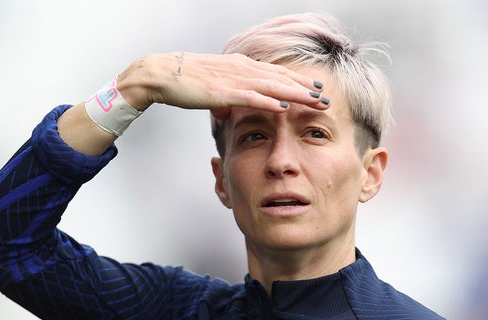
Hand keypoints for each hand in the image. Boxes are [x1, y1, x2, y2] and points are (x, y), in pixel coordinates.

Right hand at [116, 52, 328, 117]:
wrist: (160, 74)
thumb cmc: (184, 82)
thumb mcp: (211, 88)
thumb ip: (225, 97)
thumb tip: (231, 112)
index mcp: (240, 67)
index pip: (276, 73)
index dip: (298, 81)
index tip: (316, 89)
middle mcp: (241, 69)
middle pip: (281, 78)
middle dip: (305, 88)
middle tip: (327, 97)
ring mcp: (233, 78)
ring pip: (272, 85)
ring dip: (296, 94)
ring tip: (316, 101)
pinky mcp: (222, 90)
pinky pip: (251, 96)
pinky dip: (269, 100)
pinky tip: (284, 105)